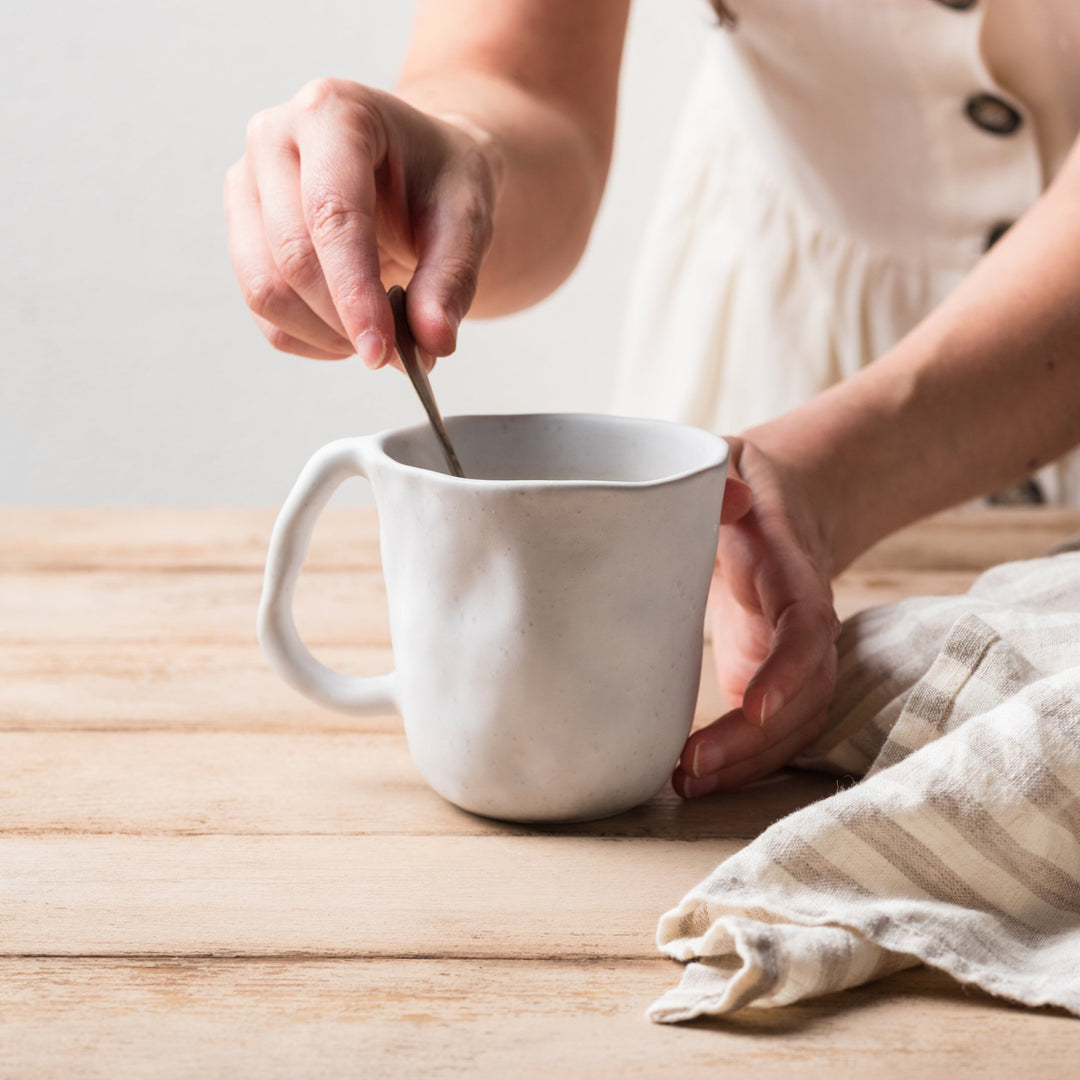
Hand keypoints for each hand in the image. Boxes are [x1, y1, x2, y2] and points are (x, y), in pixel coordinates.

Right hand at [224, 78, 499, 365]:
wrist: (418, 167)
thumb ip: (451, 281)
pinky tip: (349, 331)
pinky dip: (308, 338)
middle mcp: (274, 137)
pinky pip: (261, 309)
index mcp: (334, 112)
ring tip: (379, 335)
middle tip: (399, 352)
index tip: (381, 351)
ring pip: (264, 289)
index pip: (332, 215)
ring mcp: (247, 184)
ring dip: (324, 334)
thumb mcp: (467, 220)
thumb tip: (432, 344)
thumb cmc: (441, 180)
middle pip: (291, 257)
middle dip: (344, 320)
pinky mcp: (241, 230)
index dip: (354, 293)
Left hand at [673, 435, 841, 796]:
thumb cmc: (742, 485)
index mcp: (794, 573)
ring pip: (792, 726)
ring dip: (746, 764)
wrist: (777, 506)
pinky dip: (740, 761)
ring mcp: (788, 658)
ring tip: (684, 784)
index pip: (807, 630)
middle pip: (803, 698)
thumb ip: (725, 478)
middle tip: (689, 768)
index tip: (751, 706)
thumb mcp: (727, 465)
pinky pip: (769, 732)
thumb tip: (734, 498)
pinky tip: (691, 780)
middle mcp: (801, 625)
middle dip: (754, 741)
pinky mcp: (765, 675)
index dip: (787, 670)